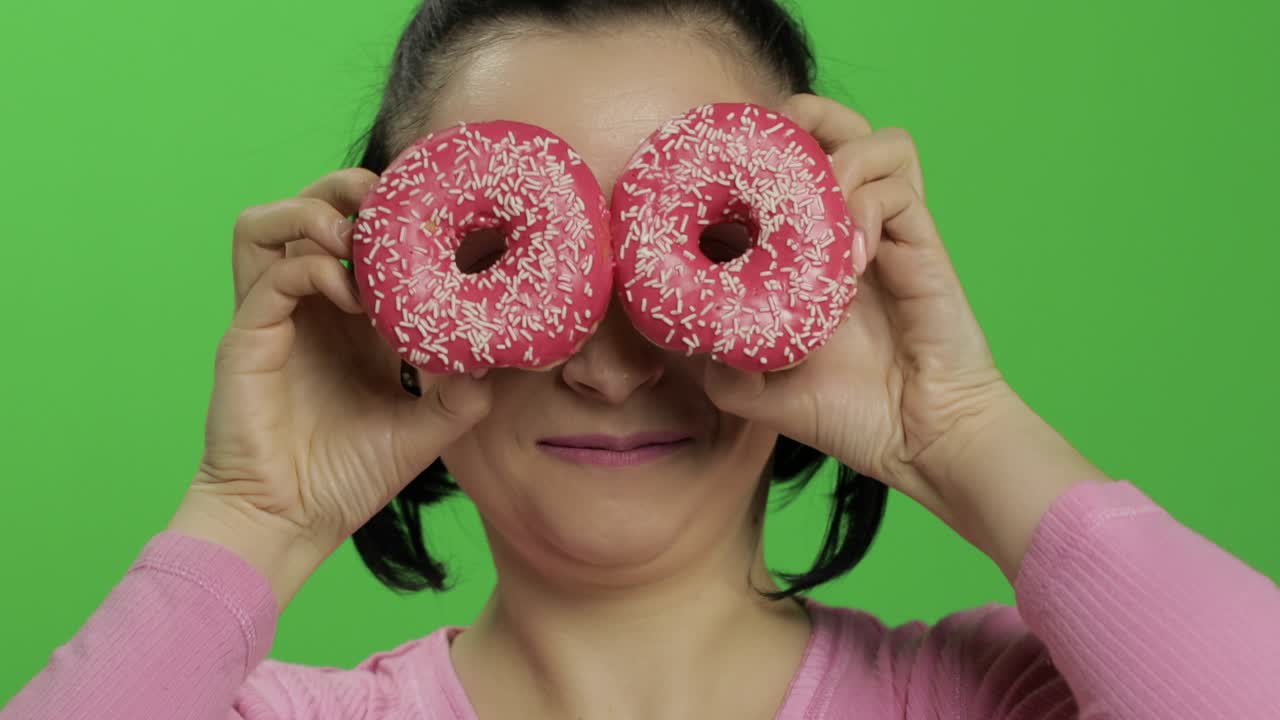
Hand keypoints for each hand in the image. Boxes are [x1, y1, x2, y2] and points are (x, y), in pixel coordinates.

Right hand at [173, 168, 491, 583]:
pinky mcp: (247, 337)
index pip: (360, 240)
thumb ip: (462, 393)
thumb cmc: (347, 480)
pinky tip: (351, 294)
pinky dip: (313, 266)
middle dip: (345, 189)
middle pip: (308, 211)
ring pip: (268, 225)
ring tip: (358, 238)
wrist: (290, 524)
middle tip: (391, 201)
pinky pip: (272, 273)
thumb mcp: (425, 430)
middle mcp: (307, 309)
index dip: (391, 216)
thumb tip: (504, 359)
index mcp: (348, 322)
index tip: (438, 215)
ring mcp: (271, 319)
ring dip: (314, 212)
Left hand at [703, 94, 1016, 532]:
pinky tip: (848, 256)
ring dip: (836, 155)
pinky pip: (896, 187)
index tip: (704, 179)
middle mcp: (843, 228)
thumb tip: (671, 327)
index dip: (741, 160)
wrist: (917, 441)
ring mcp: (885, 231)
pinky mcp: (921, 242)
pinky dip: (865, 206)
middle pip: (828, 127)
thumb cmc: (844, 414)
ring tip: (813, 203)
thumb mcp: (750, 392)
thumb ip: (709, 359)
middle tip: (762, 158)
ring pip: (873, 141)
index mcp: (801, 251)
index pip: (771, 173)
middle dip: (793, 121)